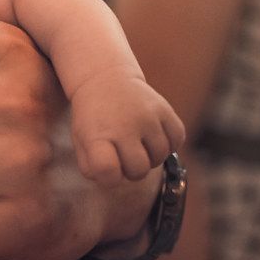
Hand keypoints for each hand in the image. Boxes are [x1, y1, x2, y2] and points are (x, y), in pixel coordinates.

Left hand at [71, 67, 184, 186]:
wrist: (105, 81)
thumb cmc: (93, 120)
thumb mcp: (82, 142)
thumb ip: (92, 167)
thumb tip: (114, 178)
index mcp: (96, 135)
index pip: (107, 169)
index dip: (109, 177)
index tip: (108, 166)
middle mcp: (123, 125)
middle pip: (138, 171)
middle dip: (132, 170)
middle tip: (123, 154)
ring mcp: (146, 116)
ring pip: (160, 158)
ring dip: (150, 157)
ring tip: (137, 142)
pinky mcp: (164, 108)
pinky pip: (177, 140)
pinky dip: (168, 143)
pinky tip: (153, 135)